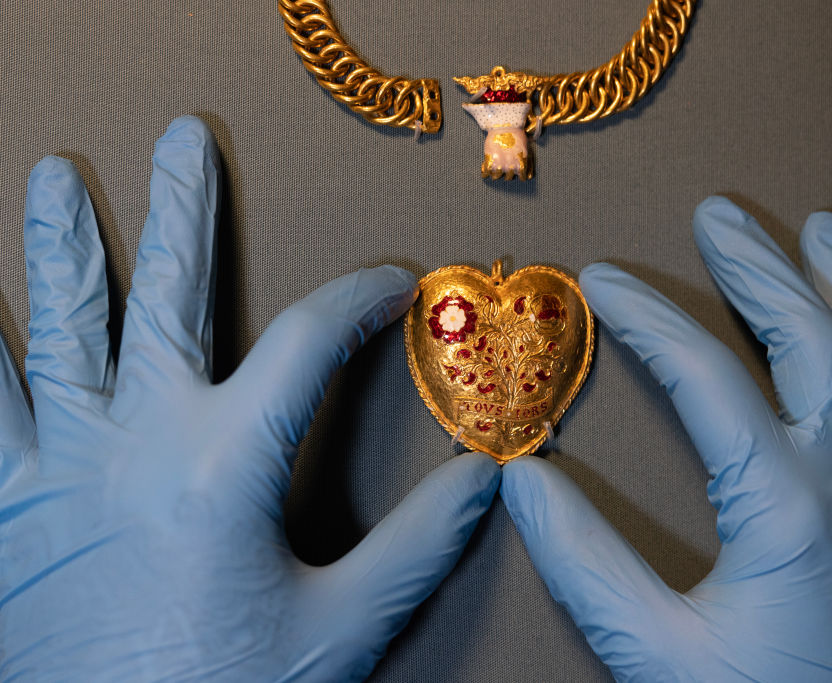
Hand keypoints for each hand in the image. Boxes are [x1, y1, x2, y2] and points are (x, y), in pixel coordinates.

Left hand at [0, 116, 499, 679]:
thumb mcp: (338, 630)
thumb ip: (416, 547)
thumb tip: (485, 480)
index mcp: (224, 464)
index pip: (310, 346)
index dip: (358, 300)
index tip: (386, 282)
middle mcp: (135, 442)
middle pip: (165, 299)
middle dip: (181, 212)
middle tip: (184, 140)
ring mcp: (57, 468)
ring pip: (54, 333)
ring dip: (59, 251)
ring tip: (50, 178)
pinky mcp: (3, 506)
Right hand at [501, 197, 831, 680]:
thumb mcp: (659, 657)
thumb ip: (586, 566)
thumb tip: (523, 482)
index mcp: (782, 502)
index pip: (706, 376)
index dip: (650, 319)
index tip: (607, 280)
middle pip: (809, 340)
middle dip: (758, 270)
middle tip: (719, 218)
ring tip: (823, 229)